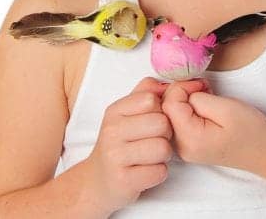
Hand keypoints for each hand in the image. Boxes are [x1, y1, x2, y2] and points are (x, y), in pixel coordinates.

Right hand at [86, 76, 206, 212]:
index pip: (151, 99)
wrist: (97, 182)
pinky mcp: (123, 181)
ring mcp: (115, 157)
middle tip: (155, 140)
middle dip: (166, 134)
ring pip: (163, 148)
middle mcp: (112, 132)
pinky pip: (159, 172)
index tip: (152, 121)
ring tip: (151, 157)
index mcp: (114, 111)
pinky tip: (146, 171)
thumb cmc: (120, 144)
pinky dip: (159, 173)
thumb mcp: (126, 113)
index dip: (160, 110)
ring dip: (164, 155)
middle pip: (162, 123)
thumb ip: (146, 92)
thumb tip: (168, 84)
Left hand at [161, 81, 265, 172]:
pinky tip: (203, 105)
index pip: (169, 103)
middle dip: (181, 91)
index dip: (183, 86)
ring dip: (184, 98)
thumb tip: (183, 93)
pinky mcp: (189, 144)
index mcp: (189, 139)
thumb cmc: (251, 130)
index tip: (203, 85)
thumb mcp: (225, 107)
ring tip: (206, 95)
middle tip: (204, 88)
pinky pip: (177, 120)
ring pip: (169, 113)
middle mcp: (181, 147)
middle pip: (165, 109)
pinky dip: (186, 107)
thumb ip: (198, 98)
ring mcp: (184, 148)